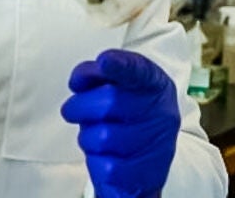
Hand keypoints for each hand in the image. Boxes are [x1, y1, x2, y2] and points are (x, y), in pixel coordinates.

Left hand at [61, 49, 180, 197]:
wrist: (141, 173)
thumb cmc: (126, 125)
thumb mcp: (119, 93)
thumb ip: (101, 78)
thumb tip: (80, 78)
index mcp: (157, 85)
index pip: (139, 70)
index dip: (120, 64)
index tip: (104, 61)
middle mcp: (162, 112)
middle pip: (110, 100)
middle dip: (81, 105)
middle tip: (73, 110)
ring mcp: (154, 143)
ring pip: (101, 135)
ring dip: (87, 136)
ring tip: (96, 136)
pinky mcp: (141, 173)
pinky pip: (102, 163)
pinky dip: (95, 159)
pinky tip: (106, 156)